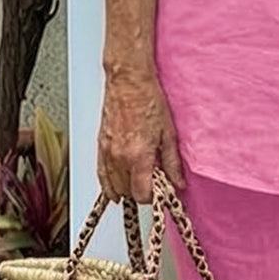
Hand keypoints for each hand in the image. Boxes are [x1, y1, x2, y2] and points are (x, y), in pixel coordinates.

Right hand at [97, 62, 185, 201]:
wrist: (128, 81)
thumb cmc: (148, 101)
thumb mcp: (168, 134)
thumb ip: (172, 163)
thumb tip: (178, 182)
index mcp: (138, 156)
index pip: (142, 193)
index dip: (153, 197)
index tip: (161, 192)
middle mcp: (119, 157)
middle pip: (127, 192)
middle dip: (141, 192)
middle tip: (153, 185)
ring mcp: (107, 152)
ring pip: (113, 186)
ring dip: (126, 189)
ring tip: (138, 183)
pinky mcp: (100, 146)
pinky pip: (101, 174)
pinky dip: (108, 184)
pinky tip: (114, 190)